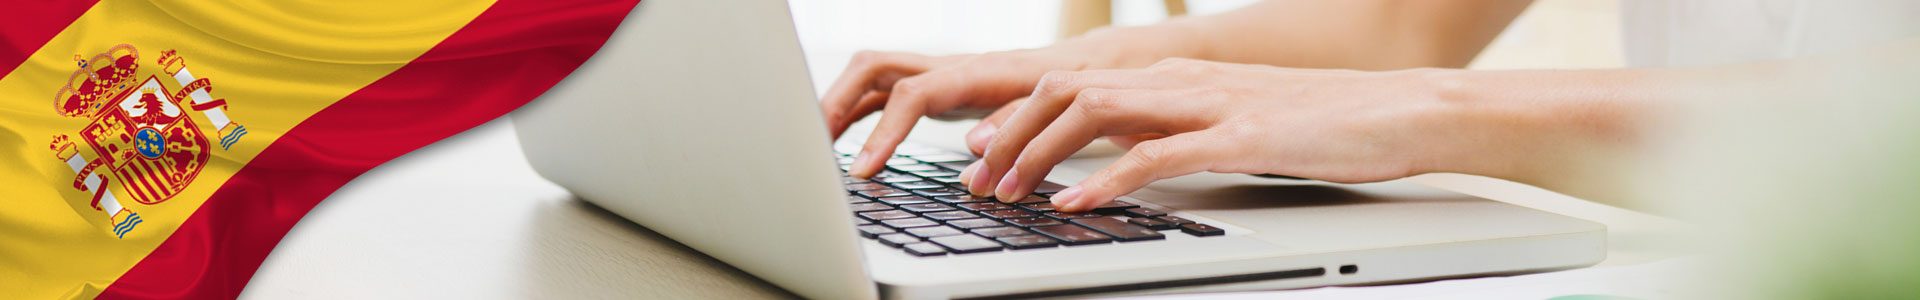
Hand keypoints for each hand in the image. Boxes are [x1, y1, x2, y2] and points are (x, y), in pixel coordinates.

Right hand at [821, 50, 1089, 177]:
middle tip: (815, 148)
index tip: (864, 170)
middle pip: (874, 68)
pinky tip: (843, 141)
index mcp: (974, 72)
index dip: (884, 132)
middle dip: (837, 103)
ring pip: (871, 76)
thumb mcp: (1053, 106)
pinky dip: (856, 113)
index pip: (913, 94)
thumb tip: (975, 146)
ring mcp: (937, 74)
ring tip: (815, 146)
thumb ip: (1013, 123)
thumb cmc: (1069, 85)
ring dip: (837, 105)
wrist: (1079, 66)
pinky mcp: (935, 87)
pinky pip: (882, 93)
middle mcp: (947, 67)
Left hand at [965, 58, 1473, 211]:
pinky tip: (1075, 205)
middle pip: (1066, 91)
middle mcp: (1181, 82)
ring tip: (1009, 192)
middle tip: (976, 179)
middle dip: (1011, 134)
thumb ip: (1170, 130)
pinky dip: (1106, 179)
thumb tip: (1114, 150)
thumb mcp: (1228, 122)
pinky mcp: (1240, 137)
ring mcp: (1208, 105)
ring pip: (1096, 112)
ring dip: (1041, 153)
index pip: (1073, 85)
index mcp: (1176, 77)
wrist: (1403, 110)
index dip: (1018, 116)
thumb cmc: (1323, 123)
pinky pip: (1156, 154)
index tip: (979, 151)